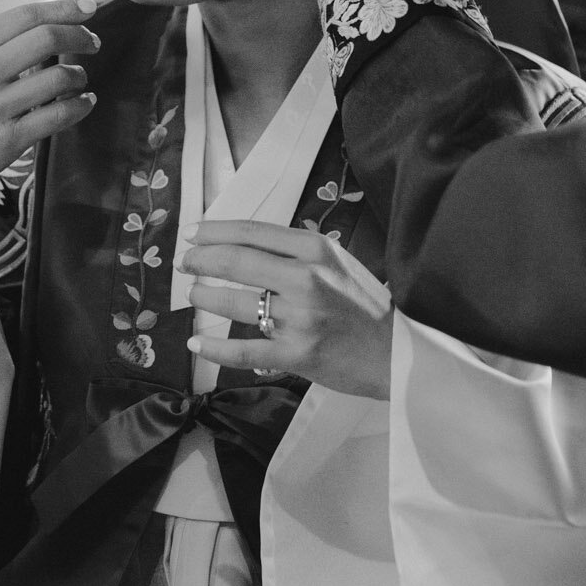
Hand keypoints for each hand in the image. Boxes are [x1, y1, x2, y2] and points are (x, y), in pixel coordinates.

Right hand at [0, 0, 101, 338]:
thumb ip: (1, 39)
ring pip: (58, 78)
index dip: (66, 8)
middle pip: (46, 39)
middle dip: (80, 36)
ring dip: (80, 75)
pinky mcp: (7, 139)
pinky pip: (60, 114)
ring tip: (79, 79)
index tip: (92, 8)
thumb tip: (61, 15)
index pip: (26, 15)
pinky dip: (81, 105)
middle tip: (93, 43)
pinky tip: (84, 102)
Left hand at [182, 220, 393, 400]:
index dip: (215, 231)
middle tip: (186, 264)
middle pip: (237, 261)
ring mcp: (299, 318)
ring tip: (195, 296)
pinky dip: (215, 348)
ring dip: (206, 298)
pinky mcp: (296, 354)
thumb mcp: (341, 263)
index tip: (192, 235)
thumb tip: (258, 239)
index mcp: (316, 251)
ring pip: (236, 303)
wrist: (399, 354)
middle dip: (201, 260)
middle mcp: (306, 279)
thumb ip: (302, 249)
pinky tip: (197, 343)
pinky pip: (243, 350)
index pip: (253, 232)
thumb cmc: (367, 307)